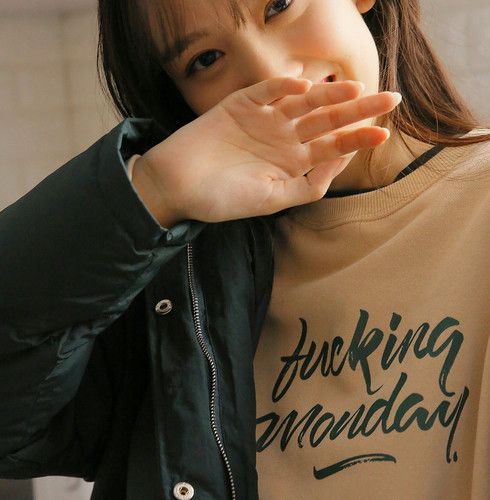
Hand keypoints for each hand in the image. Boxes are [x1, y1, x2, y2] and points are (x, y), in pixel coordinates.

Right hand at [136, 77, 400, 224]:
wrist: (176, 188)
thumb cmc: (222, 199)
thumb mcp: (272, 201)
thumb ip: (307, 186)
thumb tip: (340, 163)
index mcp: (291, 162)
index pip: (331, 147)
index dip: (356, 139)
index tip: (381, 134)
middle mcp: (281, 138)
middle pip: (325, 120)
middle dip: (356, 111)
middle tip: (389, 99)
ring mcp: (262, 120)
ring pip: (301, 103)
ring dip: (326, 95)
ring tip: (353, 90)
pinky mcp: (238, 105)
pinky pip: (264, 92)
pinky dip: (281, 88)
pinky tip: (302, 86)